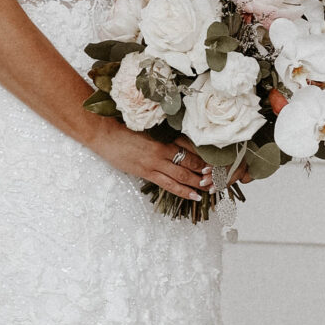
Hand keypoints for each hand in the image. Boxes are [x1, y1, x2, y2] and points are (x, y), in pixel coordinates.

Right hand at [87, 118, 213, 204]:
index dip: (205, 157)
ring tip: (212, 188)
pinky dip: (183, 191)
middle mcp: (162, 151)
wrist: (104, 134)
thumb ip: (165, 135)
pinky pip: (169, 185)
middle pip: (190, 163)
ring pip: (182, 176)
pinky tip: (194, 195)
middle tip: (221, 177)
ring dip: (198, 182)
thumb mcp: (148, 128)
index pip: (191, 148)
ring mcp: (154, 163)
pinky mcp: (146, 172)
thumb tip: (183, 141)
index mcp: (164, 137)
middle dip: (206, 172)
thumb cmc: (124, 128)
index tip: (217, 162)